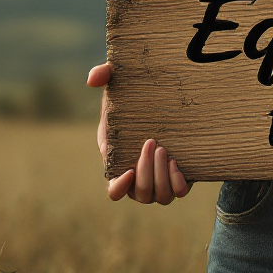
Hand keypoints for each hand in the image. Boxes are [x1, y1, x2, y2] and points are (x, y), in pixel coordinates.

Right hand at [85, 63, 191, 204]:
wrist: (170, 100)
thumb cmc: (137, 94)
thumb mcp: (120, 82)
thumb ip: (104, 75)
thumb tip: (93, 78)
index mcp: (119, 161)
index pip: (114, 190)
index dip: (119, 187)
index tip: (128, 170)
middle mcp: (139, 176)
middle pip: (140, 194)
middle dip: (146, 172)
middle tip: (152, 143)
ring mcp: (160, 178)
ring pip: (159, 197)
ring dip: (161, 178)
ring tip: (165, 150)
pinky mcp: (180, 175)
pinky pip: (179, 192)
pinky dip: (178, 184)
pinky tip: (178, 162)